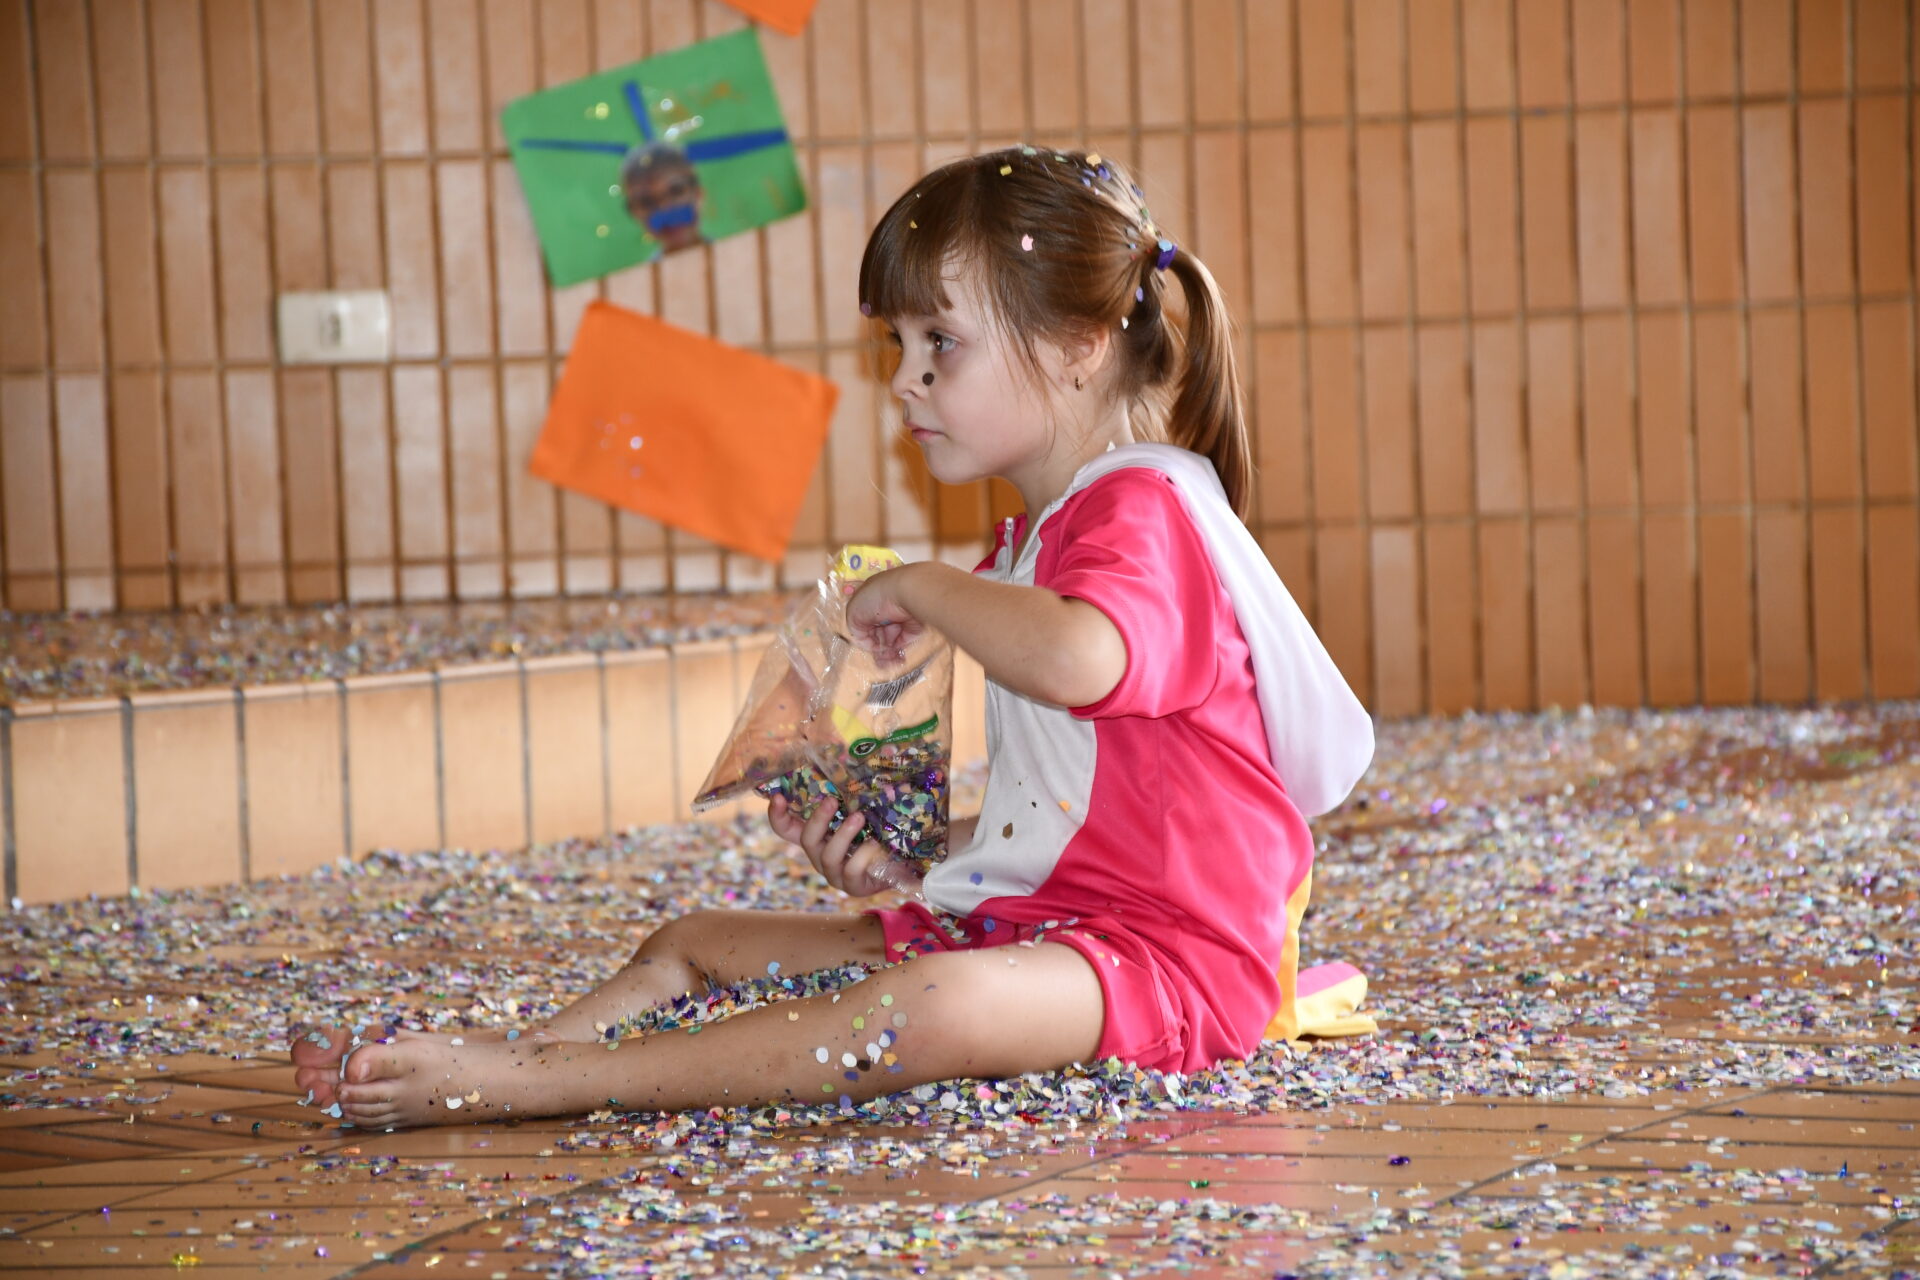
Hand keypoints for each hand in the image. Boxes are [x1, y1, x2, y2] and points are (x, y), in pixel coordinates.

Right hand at [768, 794, 920, 897]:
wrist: (900, 865)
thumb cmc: (875, 833)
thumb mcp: (859, 815)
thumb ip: (849, 799)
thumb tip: (850, 766)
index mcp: (817, 837)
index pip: (785, 829)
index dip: (777, 815)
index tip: (778, 796)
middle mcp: (820, 855)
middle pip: (807, 840)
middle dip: (818, 819)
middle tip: (832, 800)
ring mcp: (834, 873)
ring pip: (828, 855)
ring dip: (843, 834)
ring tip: (859, 817)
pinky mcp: (853, 886)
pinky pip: (852, 869)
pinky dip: (864, 854)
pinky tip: (876, 843)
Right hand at [845, 567, 923, 665]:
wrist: (907, 591)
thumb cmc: (876, 597)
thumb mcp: (854, 612)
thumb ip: (855, 629)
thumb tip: (866, 642)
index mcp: (869, 602)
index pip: (864, 624)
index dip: (863, 637)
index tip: (866, 644)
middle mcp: (884, 611)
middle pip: (877, 635)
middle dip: (876, 649)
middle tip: (878, 661)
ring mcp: (899, 620)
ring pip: (889, 642)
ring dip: (886, 655)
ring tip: (887, 664)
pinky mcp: (913, 628)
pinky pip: (903, 644)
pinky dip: (897, 653)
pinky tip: (895, 660)